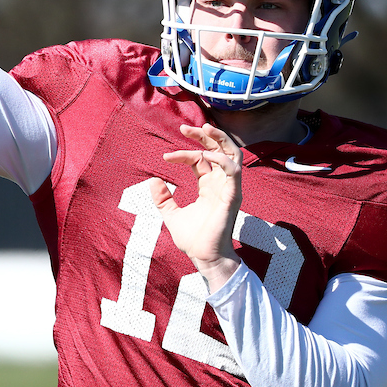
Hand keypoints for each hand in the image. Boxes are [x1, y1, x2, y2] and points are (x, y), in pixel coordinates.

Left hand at [149, 123, 242, 291]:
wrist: (204, 258)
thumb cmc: (193, 239)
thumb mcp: (171, 215)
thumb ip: (163, 198)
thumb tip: (152, 180)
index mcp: (208, 186)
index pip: (200, 159)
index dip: (184, 153)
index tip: (165, 158)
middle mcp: (220, 184)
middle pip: (218, 150)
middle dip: (204, 135)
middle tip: (184, 128)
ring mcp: (228, 188)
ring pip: (233, 154)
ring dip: (220, 138)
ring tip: (204, 127)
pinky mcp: (233, 195)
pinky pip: (233, 171)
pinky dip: (221, 159)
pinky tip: (205, 156)